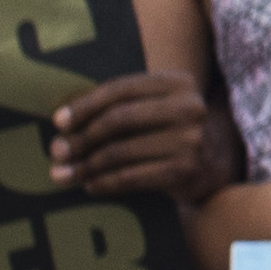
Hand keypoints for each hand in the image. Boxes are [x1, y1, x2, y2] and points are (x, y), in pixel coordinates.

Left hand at [51, 69, 228, 200]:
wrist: (213, 167)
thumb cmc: (168, 134)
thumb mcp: (155, 108)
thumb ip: (122, 105)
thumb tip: (62, 121)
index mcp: (177, 83)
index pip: (120, 89)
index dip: (84, 105)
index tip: (58, 122)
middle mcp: (188, 107)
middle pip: (118, 119)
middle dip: (81, 137)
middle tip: (57, 151)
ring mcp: (190, 139)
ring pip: (120, 151)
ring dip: (85, 166)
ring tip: (62, 175)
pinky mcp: (186, 169)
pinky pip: (131, 177)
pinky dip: (105, 183)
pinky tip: (90, 186)